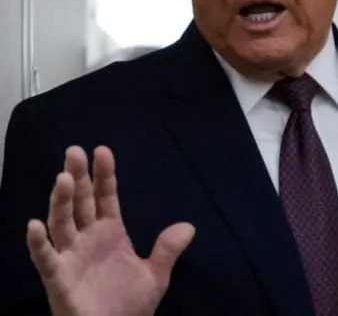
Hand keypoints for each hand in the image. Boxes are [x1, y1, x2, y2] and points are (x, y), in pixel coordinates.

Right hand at [26, 146, 194, 315]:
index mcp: (110, 233)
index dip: (104, 175)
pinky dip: (38, 243)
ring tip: (64, 178)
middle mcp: (87, 240)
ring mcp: (71, 257)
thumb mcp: (156, 275)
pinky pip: (46, 259)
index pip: (106, 197)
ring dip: (61, 201)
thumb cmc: (130, 306)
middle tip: (74, 151)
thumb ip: (168, 249)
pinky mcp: (59, 279)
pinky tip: (35, 225)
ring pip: (62, 223)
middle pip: (81, 202)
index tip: (102, 150)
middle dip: (79, 177)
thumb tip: (189, 226)